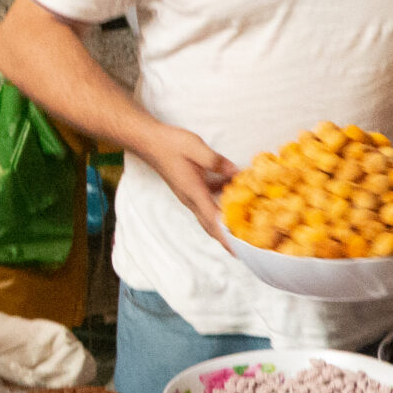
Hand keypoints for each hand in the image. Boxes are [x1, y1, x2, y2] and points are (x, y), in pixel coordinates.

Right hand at [133, 120, 235, 246]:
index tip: (239, 250)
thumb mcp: (196, 147)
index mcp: (193, 192)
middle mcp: (190, 199)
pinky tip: (232, 197)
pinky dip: (220, 208)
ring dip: (223, 226)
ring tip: (241, 230)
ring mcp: (188, 195)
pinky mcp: (189, 189)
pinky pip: (207, 204)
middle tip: (244, 250)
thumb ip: (217, 162)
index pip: (213, 220)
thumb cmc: (170, 144)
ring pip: (208, 217)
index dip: (227, 236)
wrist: (148, 141)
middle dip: (226, 240)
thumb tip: (237, 173)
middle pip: (210, 226)